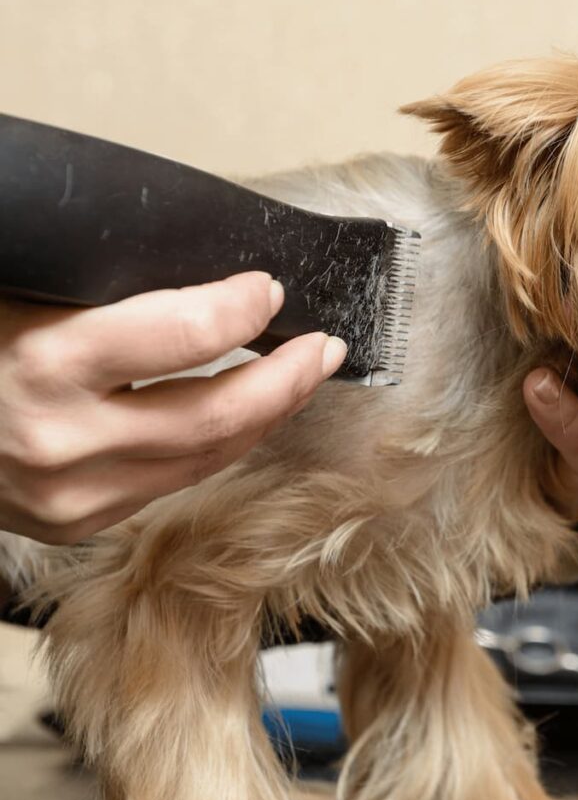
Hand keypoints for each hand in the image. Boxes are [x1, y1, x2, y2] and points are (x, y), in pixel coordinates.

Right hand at [0, 271, 345, 544]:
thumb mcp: (23, 295)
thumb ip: (105, 290)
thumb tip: (209, 278)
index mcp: (42, 365)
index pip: (180, 334)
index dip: (240, 307)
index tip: (268, 290)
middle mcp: (63, 441)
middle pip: (215, 414)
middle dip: (286, 379)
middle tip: (326, 348)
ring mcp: (75, 495)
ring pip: (209, 456)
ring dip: (268, 414)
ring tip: (304, 378)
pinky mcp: (81, 521)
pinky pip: (178, 479)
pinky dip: (223, 443)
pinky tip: (247, 416)